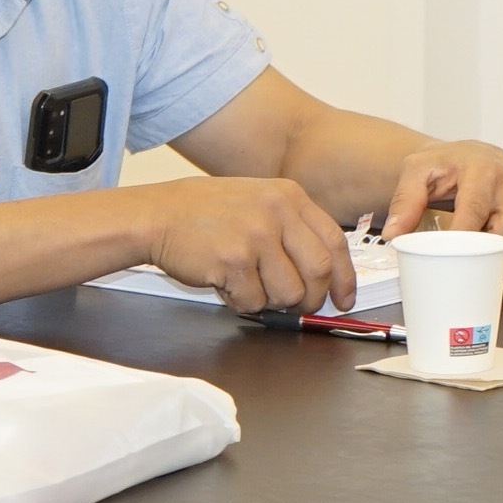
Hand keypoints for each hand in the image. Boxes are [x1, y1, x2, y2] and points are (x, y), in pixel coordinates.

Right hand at [146, 176, 354, 313]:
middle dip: (311, 299)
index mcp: (289, 196)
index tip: (344, 300)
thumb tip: (325, 278)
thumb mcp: (259, 202)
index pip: (334, 242)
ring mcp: (255, 235)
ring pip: (288, 293)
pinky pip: (253, 302)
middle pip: (318, 271)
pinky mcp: (232, 260)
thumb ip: (293, 231)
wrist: (158, 214)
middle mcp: (276, 211)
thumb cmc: (207, 213)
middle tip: (296, 306)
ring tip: (247, 284)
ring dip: (270, 301)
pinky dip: (241, 303)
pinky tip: (226, 283)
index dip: (345, 278)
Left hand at [379, 141, 502, 274]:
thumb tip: (394, 234)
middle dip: (487, 254)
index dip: (463, 237)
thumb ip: (404, 200)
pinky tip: (495, 267)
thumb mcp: (417, 171)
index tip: (447, 257)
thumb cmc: (443, 164)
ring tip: (478, 270)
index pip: (476, 209)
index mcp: (482, 170)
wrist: (465, 155)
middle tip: (462, 266)